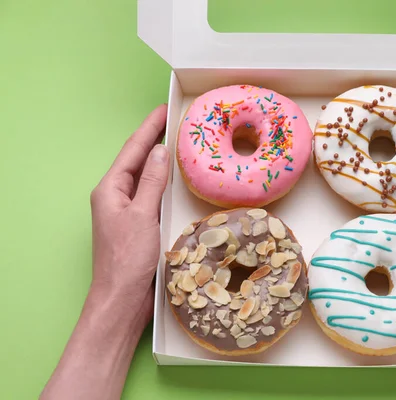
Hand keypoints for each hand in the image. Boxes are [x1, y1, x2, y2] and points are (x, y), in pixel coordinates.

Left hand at [89, 104, 168, 328]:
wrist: (122, 298)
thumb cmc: (128, 258)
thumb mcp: (142, 215)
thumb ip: (152, 182)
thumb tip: (160, 151)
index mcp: (110, 189)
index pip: (133, 150)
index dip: (149, 129)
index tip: (163, 110)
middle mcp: (117, 196)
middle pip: (137, 161)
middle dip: (154, 139)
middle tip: (175, 122)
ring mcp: (127, 211)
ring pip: (146, 178)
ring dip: (160, 160)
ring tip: (178, 143)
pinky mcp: (139, 224)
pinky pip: (152, 195)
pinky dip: (164, 183)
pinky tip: (177, 180)